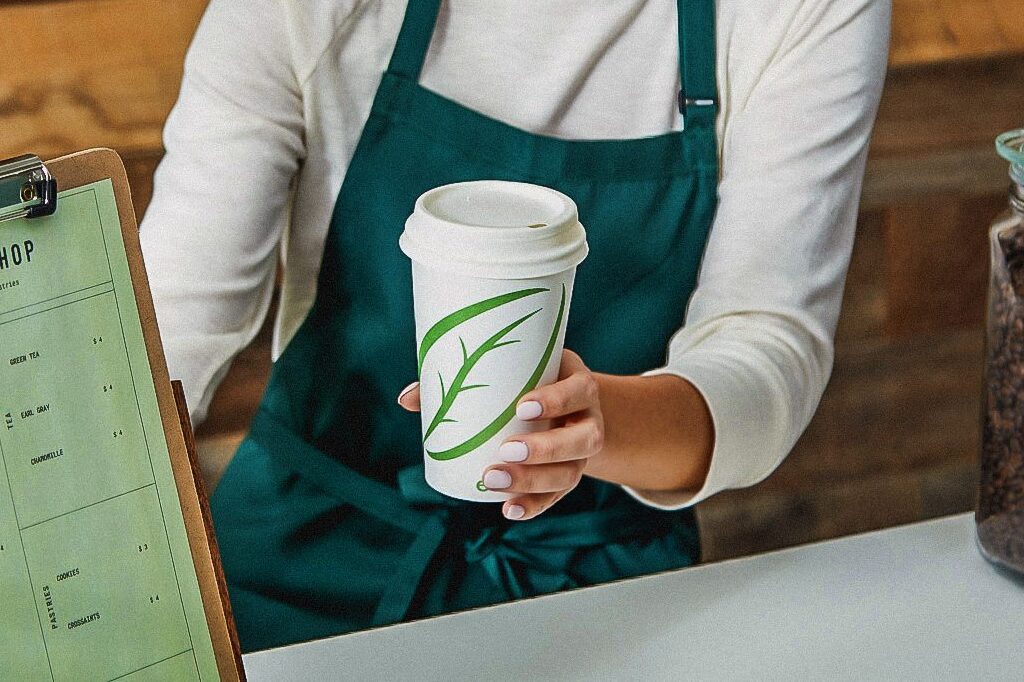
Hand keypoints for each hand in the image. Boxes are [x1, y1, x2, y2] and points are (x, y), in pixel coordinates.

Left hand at [397, 349, 603, 519]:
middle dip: (545, 449)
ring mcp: (582, 453)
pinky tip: (508, 510)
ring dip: (533, 482)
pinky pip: (557, 497)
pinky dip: (534, 506)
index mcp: (579, 386)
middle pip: (582, 439)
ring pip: (570, 473)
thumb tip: (408, 399)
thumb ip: (463, 380)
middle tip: (506, 451)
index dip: (556, 399)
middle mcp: (589, 420)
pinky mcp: (570, 476)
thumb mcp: (513, 371)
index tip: (522, 406)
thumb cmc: (531, 381)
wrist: (569, 406)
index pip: (578, 390)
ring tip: (493, 480)